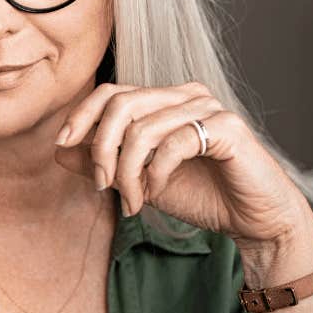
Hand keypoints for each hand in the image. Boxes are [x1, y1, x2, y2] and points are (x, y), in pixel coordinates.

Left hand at [51, 81, 312, 276]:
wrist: (253, 220)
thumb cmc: (202, 196)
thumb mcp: (140, 180)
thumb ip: (104, 162)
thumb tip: (60, 149)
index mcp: (166, 100)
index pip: (112, 91)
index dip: (81, 115)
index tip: (62, 144)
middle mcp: (187, 95)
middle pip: (121, 103)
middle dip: (101, 148)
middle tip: (102, 185)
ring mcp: (209, 108)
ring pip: (143, 127)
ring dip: (128, 172)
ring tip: (134, 201)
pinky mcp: (228, 129)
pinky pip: (174, 143)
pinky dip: (156, 172)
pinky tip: (157, 192)